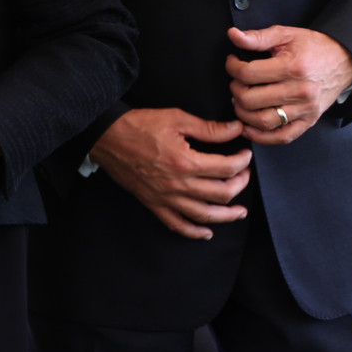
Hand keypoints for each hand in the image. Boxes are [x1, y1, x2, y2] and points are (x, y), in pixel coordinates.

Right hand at [89, 107, 249, 239]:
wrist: (106, 137)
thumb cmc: (139, 125)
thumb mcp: (176, 119)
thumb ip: (209, 128)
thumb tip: (236, 130)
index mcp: (186, 162)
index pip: (227, 168)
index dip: (243, 161)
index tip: (246, 155)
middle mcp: (178, 184)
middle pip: (222, 193)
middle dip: (240, 184)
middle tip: (243, 175)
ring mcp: (166, 197)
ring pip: (204, 215)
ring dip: (227, 215)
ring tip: (239, 212)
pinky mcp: (153, 203)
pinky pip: (176, 224)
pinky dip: (194, 232)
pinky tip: (207, 232)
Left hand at [226, 26, 351, 142]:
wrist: (343, 60)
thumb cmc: (313, 47)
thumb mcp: (286, 34)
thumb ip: (258, 37)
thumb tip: (233, 35)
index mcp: (292, 68)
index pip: (247, 74)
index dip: (232, 67)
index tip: (233, 62)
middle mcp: (300, 91)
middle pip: (250, 100)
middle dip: (235, 90)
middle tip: (237, 82)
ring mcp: (305, 109)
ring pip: (263, 121)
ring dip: (243, 113)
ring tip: (241, 101)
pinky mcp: (309, 121)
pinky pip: (282, 137)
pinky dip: (262, 137)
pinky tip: (249, 127)